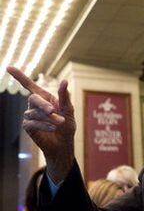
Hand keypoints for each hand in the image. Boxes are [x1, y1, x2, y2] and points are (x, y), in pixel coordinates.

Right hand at [7, 67, 75, 181]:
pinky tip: (53, 127)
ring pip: (34, 112)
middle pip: (33, 98)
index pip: (30, 85)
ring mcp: (30, 115)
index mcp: (45, 98)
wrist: (64, 143)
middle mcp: (35, 105)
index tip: (9, 67)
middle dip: (43, 105)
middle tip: (53, 111)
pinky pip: (33, 123)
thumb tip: (64, 81)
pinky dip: (44, 125)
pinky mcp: (28, 126)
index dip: (19, 77)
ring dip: (48, 118)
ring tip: (60, 123)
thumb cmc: (67, 125)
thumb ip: (64, 96)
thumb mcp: (68, 110)